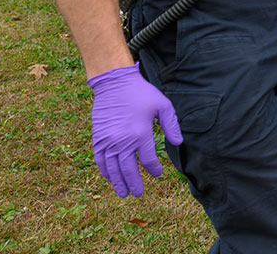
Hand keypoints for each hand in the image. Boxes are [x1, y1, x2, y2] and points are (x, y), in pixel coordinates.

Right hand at [88, 64, 182, 197]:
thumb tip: (178, 143)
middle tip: (138, 193)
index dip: (154, 169)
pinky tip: (110, 178)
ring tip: (123, 193)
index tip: (158, 173)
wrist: (115, 83)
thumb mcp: (163, 105)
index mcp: (140, 134)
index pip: (148, 160)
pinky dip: (105, 171)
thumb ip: (171, 125)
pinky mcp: (97, 138)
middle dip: (135, 183)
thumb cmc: (141, 93)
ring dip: (118, 182)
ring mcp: (108, 141)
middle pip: (129, 169)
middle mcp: (122, 141)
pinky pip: (100, 160)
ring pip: (113, 168)